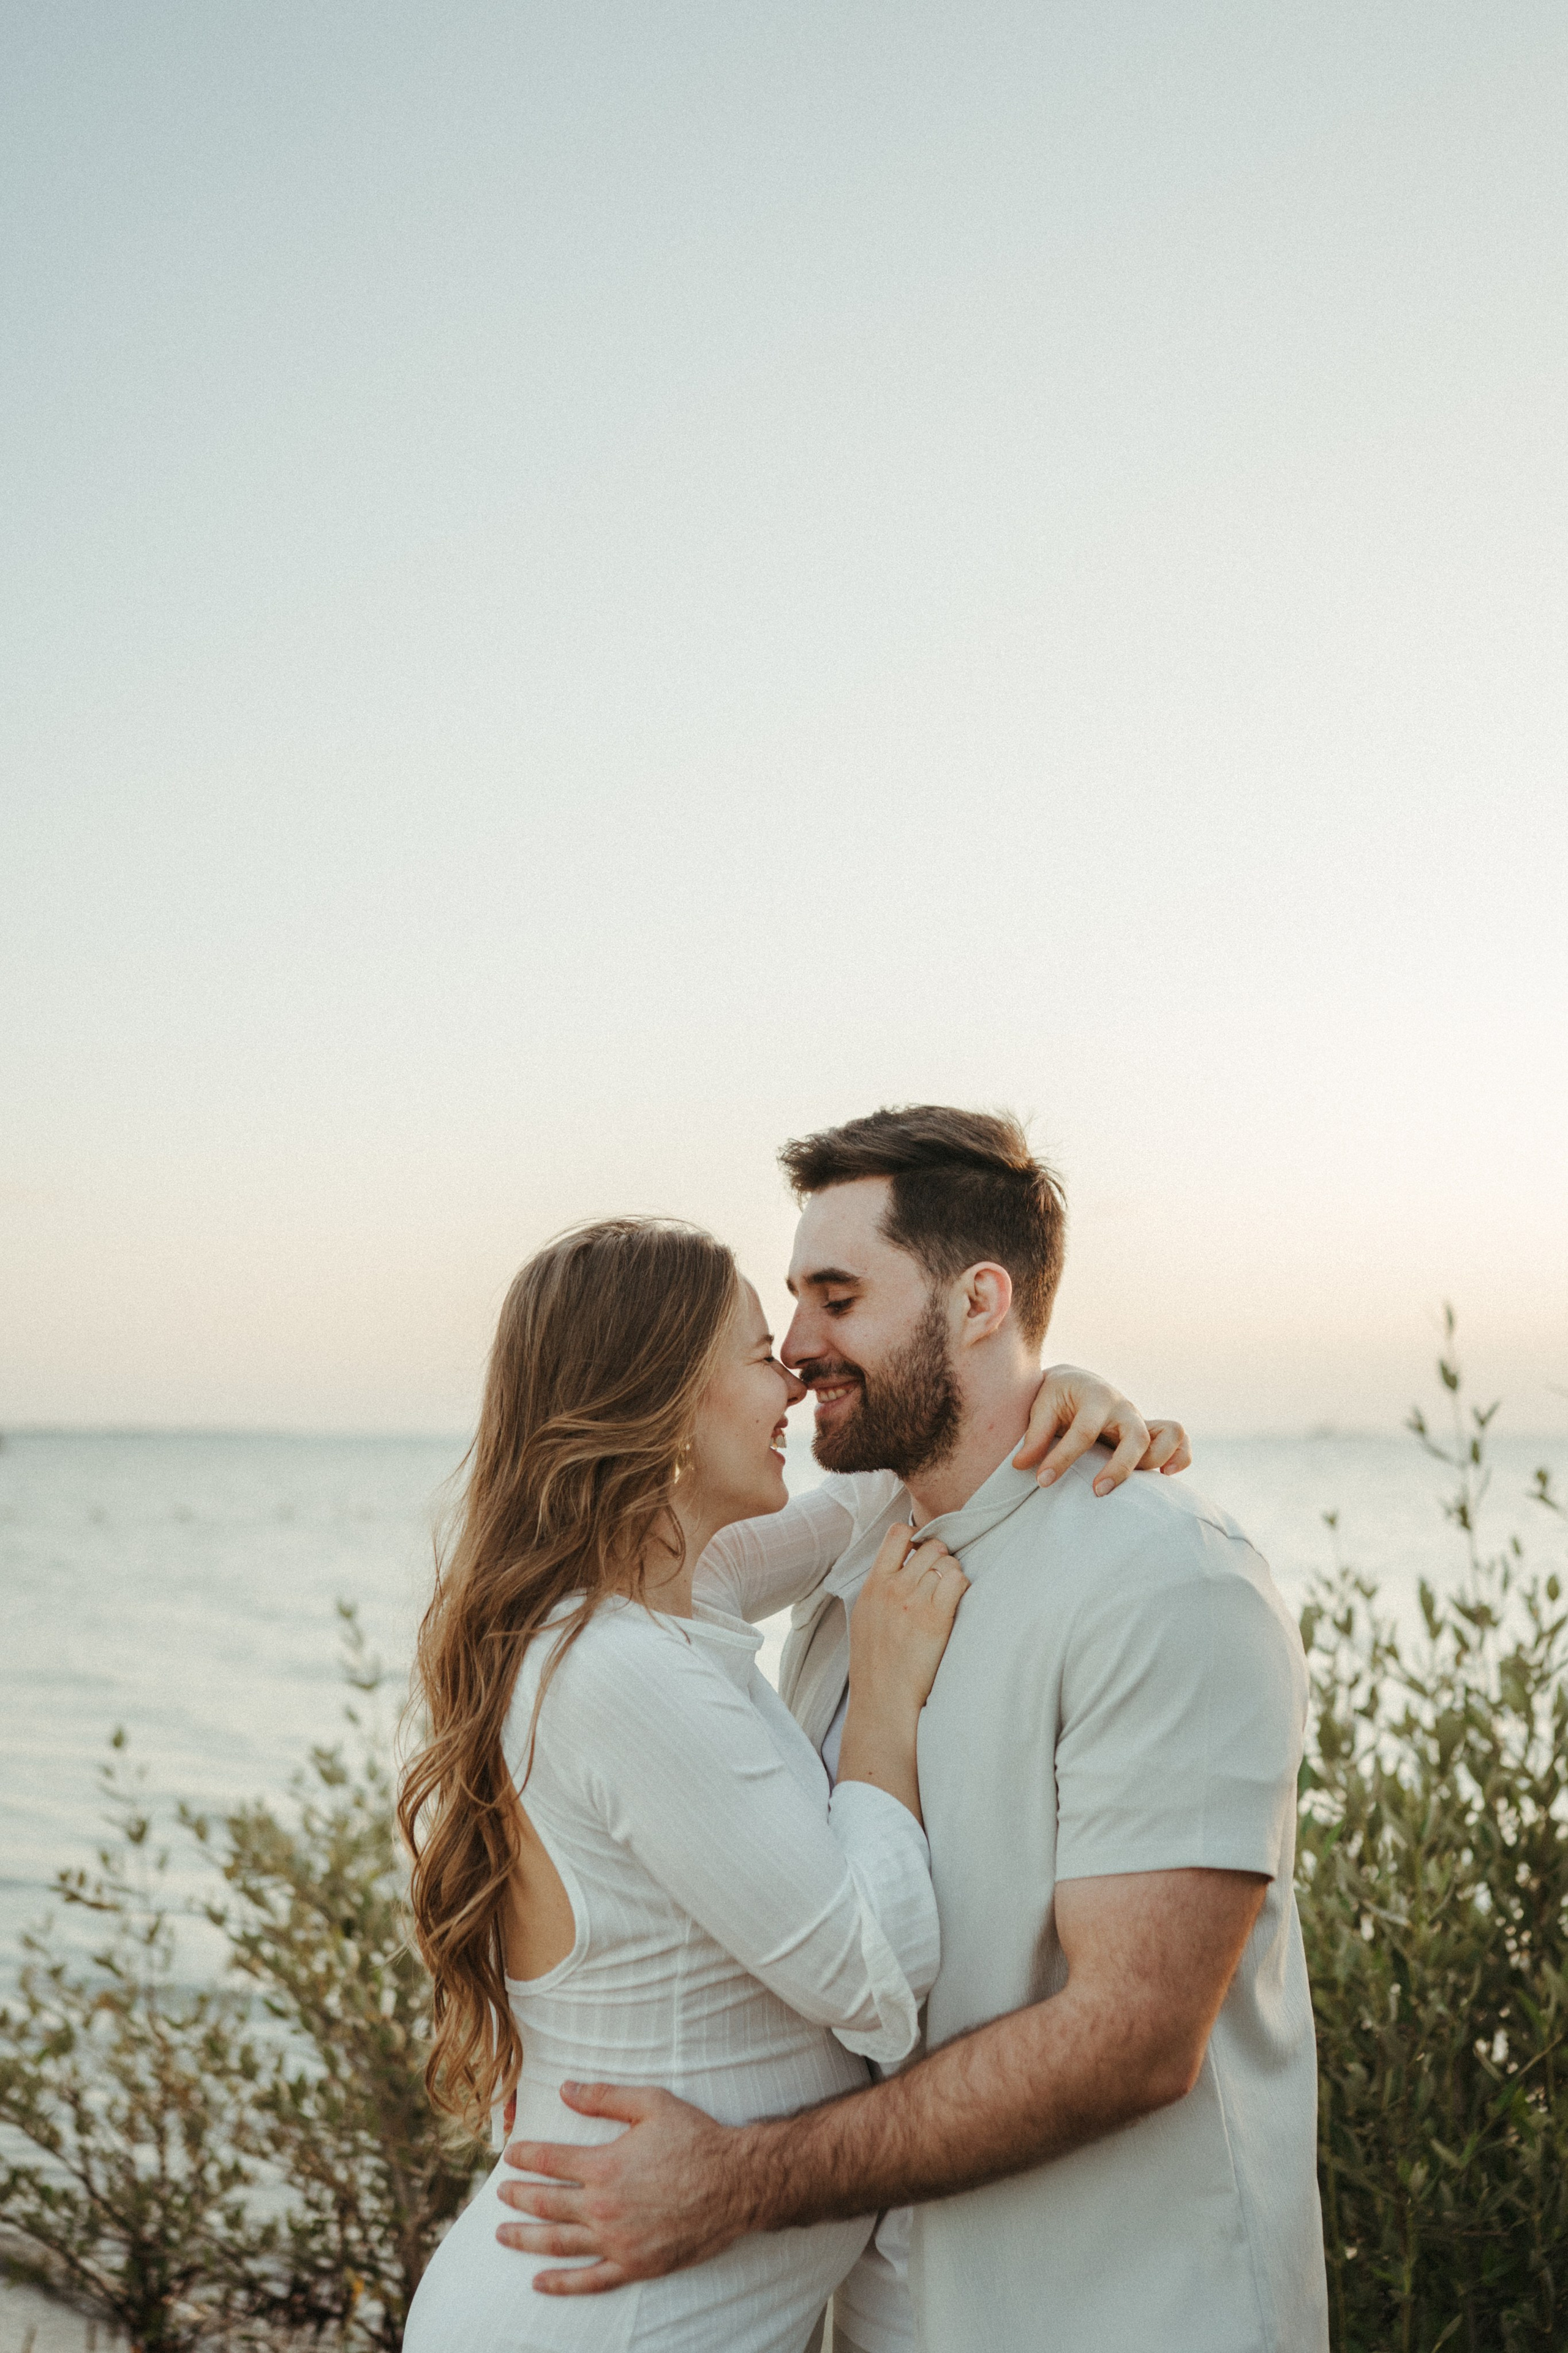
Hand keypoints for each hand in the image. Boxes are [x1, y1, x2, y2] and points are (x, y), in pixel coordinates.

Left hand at [495, 2081, 749, 2294]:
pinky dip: (561, 2284)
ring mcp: (617, 2241)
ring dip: (526, 2239)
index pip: (551, 2160)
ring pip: (559, 2243)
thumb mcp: (651, 2104)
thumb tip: (564, 2089)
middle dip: (518, 2196)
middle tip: (500, 2193)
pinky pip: (589, 2280)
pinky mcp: (635, 2265)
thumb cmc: (695, 2139)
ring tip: (502, 2234)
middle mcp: (604, 2207)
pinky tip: (539, 2282)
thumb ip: (604, 2096)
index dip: (526, 2156)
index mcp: (605, 2165)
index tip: (510, 2154)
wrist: (736, 2183)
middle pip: (547, 2203)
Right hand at [848, 1526, 969, 1713]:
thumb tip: (898, 1567)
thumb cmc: (874, 1662)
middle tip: (940, 1580)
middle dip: (940, 1558)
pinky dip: (962, 1586)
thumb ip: (880, 1588)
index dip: (915, 1538)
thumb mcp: (864, 1615)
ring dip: (953, 1574)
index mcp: (873, 1584)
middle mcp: (894, 1588)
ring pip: (947, 1562)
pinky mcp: (936, 1619)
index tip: (920, 1554)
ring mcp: (915, 1602)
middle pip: (930, 1547)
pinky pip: (958, 1581)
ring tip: (948, 1595)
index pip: (897, 1534)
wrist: (882, 1697)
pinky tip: (956, 1602)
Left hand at [1013, 1365, 1190, 1495]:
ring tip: (1135, 1486)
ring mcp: (1140, 1419)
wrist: (1074, 1383)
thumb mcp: (1041, 1406)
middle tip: (1096, 1491)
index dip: (1062, 1458)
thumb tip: (1021, 1465)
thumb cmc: (1056, 1395)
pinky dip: (1180, 1456)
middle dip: (1119, 1467)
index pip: (1083, 1431)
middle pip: (1135, 1436)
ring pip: (1168, 1435)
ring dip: (1155, 1461)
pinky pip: (1179, 1439)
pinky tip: (1165, 1476)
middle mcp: (1124, 1407)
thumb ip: (1034, 1435)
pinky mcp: (1149, 1431)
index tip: (1042, 1481)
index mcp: (1095, 1396)